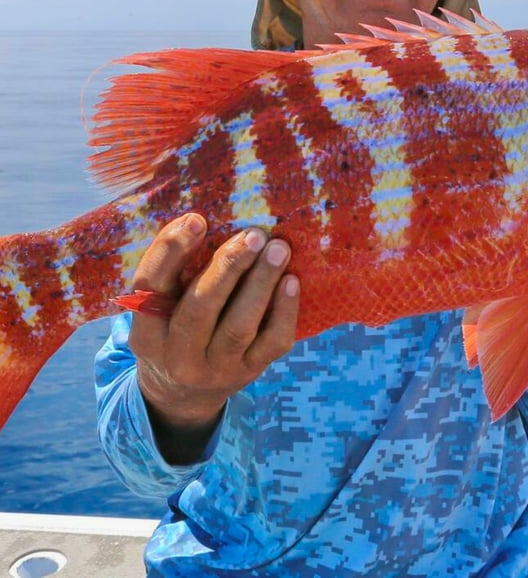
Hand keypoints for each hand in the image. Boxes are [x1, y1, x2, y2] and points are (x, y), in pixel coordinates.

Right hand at [129, 213, 298, 460]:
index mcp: (147, 332)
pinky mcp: (250, 372)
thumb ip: (173, 275)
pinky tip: (292, 281)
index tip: (197, 219)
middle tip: (253, 234)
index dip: (171, 251)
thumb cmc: (172, 332)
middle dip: (228, 267)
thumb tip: (202, 219)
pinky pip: (272, 343)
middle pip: (199, 309)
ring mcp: (216, 368)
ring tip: (278, 248)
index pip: (150, 288)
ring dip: (260, 283)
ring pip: (238, 326)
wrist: (182, 397)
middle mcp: (178, 355)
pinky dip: (284, 311)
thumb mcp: (157, 312)